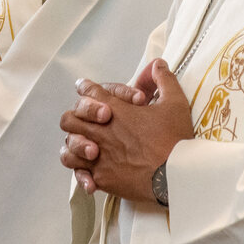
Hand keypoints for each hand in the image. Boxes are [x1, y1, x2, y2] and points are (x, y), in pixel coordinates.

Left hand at [60, 59, 193, 202]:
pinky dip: (83, 175)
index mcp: (115, 110)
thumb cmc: (175, 139)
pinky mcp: (102, 178)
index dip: (86, 88)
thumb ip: (164, 80)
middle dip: (75, 117)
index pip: (89, 92)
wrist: (175, 175)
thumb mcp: (175, 103)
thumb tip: (158, 64)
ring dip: (75, 146)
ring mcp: (99, 156)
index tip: (84, 88)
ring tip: (86, 148)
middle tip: (85, 121)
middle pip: (70, 119)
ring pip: (69, 148)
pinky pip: (80, 175)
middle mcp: (101, 132)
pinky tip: (90, 176)